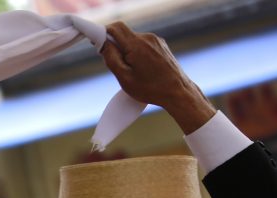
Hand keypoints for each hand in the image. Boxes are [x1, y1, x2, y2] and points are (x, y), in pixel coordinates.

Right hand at [100, 22, 214, 133]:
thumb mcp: (124, 77)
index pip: (114, 27)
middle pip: (123, 33)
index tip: (99, 46)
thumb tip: (103, 43)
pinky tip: (142, 68)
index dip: (103, 33)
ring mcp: (156, 40)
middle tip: (115, 63)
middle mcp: (147, 38)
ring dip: (127, 50)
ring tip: (132, 70)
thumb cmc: (150, 88)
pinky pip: (143, 43)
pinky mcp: (161, 44)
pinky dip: (137, 52)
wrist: (177, 92)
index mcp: (136, 45)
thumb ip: (111, 58)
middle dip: (115, 44)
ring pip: (133, 39)